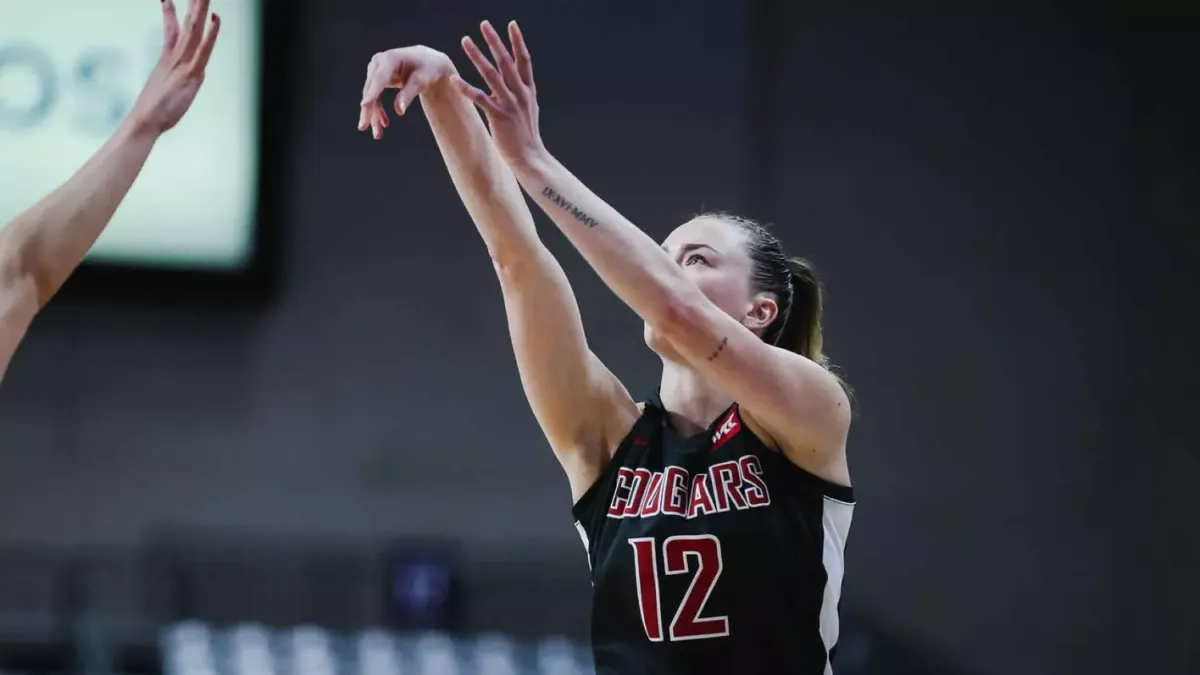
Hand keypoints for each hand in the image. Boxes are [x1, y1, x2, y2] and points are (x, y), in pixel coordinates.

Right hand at [128, 0, 220, 134]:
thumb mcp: (163, 91)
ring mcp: (183, 63)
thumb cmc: (154, 111)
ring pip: (194, 30)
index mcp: (167, 59)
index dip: (170, 14)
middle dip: (191, 5)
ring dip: (200, 10)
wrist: (145, 121)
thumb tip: (178, 81)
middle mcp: (175, 57)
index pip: (171, 30)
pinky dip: (210, 33)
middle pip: (185, 24)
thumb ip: (172, 83)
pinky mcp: (191, 73)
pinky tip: (215, 19)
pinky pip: (203, 49)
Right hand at [358, 46, 454, 139]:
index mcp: (390, 59)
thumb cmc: (427, 69)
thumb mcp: (421, 81)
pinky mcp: (377, 79)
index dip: (372, 92)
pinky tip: (384, 123)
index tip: (364, 104)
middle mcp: (379, 62)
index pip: (379, 78)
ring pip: (370, 95)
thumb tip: (399, 111)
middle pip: (371, 89)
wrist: (427, 63)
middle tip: (365, 127)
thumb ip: (409, 94)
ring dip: (373, 114)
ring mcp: (376, 70)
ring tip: (377, 134)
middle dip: (370, 109)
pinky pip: (374, 97)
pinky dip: (378, 111)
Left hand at [454, 20, 546, 169]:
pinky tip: (454, 79)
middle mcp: (520, 93)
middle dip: (494, 41)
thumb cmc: (526, 135)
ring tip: (465, 41)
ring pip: (491, 74)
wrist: (530, 156)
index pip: (524, 59)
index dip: (518, 41)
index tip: (511, 24)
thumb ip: (521, 93)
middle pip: (506, 61)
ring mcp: (509, 103)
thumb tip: (518, 83)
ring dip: (476, 56)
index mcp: (528, 90)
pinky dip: (465, 88)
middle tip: (484, 24)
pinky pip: (479, 98)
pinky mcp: (498, 115)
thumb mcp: (529, 109)